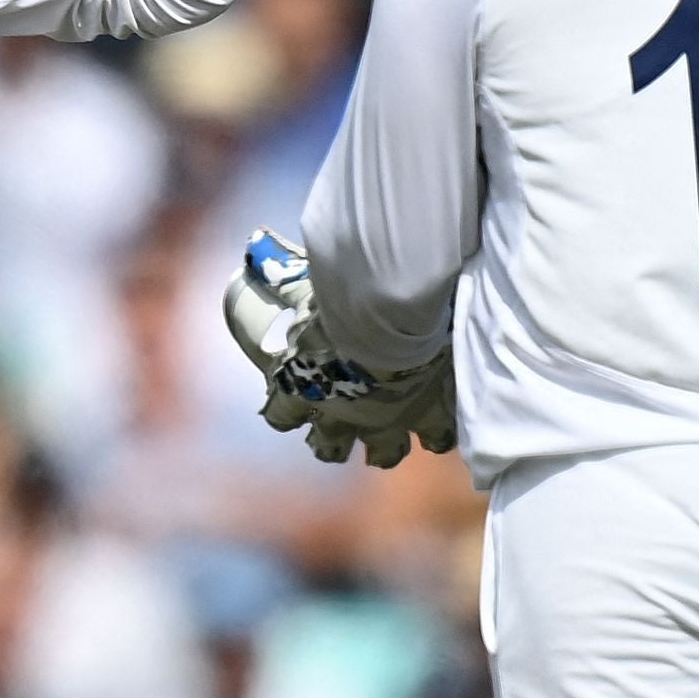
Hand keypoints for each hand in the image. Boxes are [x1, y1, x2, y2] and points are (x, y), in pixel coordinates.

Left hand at [223, 233, 454, 467]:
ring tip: (392, 441)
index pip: (281, 416)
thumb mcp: (300, 283)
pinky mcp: (429, 416)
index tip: (289, 403)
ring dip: (388, 448)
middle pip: (330, 449)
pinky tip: (446, 421)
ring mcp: (387, 422)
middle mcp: (341, 417)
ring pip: (386, 453)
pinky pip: (440, 437)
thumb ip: (275, 268)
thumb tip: (253, 244)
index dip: (284, 411)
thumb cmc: (339, 301)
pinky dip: (442, 432)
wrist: (394, 312)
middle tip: (343, 430)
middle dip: (333, 442)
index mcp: (302, 391)